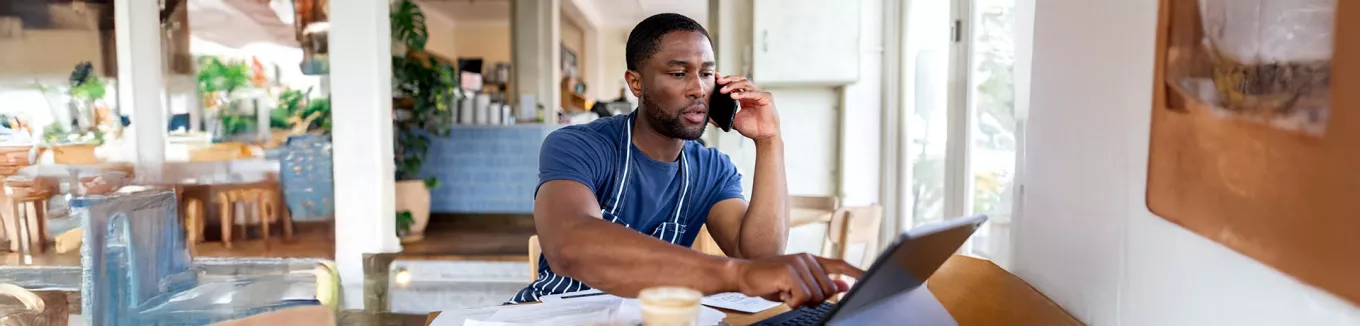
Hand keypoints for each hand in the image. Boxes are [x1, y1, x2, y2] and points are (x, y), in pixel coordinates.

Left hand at [716, 73, 779, 141]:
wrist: (763, 137)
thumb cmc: (752, 128)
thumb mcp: (733, 121)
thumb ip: (722, 118)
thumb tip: (709, 118)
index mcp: (745, 97)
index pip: (735, 84)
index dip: (726, 80)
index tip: (716, 79)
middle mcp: (752, 93)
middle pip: (740, 80)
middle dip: (728, 79)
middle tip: (718, 82)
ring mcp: (759, 94)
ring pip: (745, 83)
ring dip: (733, 85)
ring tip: (723, 90)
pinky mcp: (766, 98)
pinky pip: (752, 93)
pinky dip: (742, 93)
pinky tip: (733, 96)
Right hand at [730, 253, 863, 308]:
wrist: (742, 274)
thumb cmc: (769, 280)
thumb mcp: (796, 283)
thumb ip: (820, 283)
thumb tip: (844, 287)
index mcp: (811, 260)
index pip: (839, 264)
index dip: (856, 272)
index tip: (869, 277)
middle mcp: (807, 259)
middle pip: (829, 290)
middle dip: (814, 300)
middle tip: (794, 295)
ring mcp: (799, 264)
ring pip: (816, 296)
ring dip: (800, 301)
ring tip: (785, 292)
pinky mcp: (790, 272)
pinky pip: (802, 298)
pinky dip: (792, 302)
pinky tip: (781, 293)